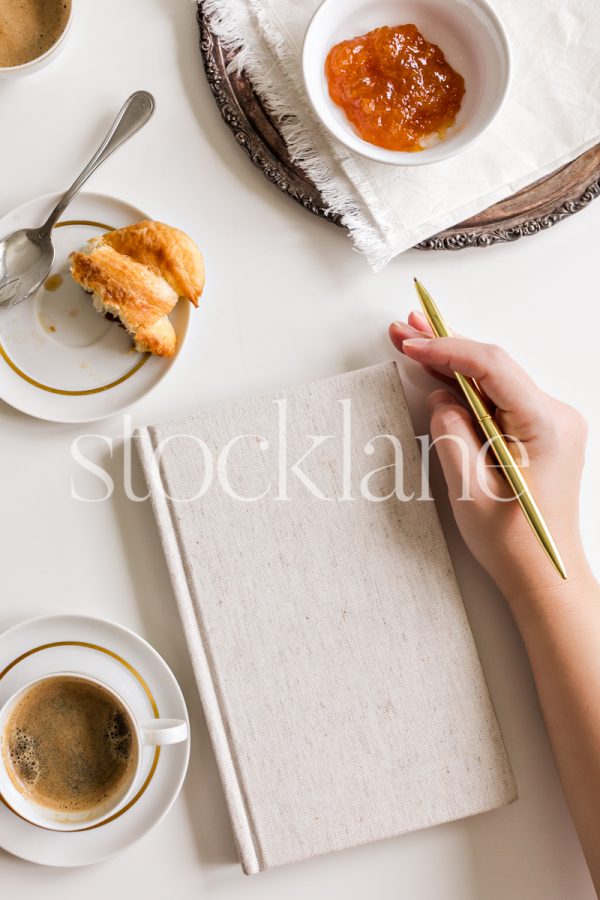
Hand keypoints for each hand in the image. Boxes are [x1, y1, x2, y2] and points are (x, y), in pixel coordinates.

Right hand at [390, 312, 592, 613]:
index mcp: (546, 425)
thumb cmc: (513, 542)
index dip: (448, 349)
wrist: (543, 572)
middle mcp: (555, 415)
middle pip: (494, 365)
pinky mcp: (538, 430)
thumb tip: (442, 397)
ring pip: (494, 379)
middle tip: (405, 329)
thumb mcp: (470, 488)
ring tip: (412, 343)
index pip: (492, 367)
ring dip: (453, 363)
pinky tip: (439, 374)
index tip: (413, 344)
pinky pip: (498, 398)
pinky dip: (467, 387)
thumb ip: (452, 433)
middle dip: (446, 346)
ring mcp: (549, 421)